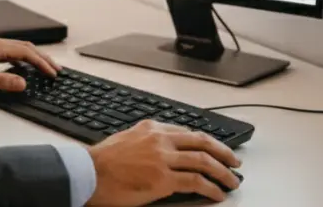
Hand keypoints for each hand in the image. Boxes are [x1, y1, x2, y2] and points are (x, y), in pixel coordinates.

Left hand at [0, 37, 60, 91]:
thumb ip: (3, 81)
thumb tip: (23, 83)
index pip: (26, 53)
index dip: (41, 63)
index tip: (52, 72)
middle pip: (27, 48)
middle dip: (43, 58)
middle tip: (56, 69)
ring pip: (21, 49)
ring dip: (36, 57)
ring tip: (47, 67)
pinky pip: (14, 53)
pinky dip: (25, 59)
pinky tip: (28, 67)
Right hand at [87, 120, 240, 205]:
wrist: (88, 172)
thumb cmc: (102, 161)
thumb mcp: (126, 139)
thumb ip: (147, 141)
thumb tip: (164, 152)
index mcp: (151, 127)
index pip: (187, 132)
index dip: (205, 142)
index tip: (214, 148)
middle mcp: (160, 139)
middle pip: (201, 141)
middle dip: (223, 151)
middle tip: (234, 161)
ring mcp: (163, 158)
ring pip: (203, 161)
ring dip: (222, 172)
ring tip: (231, 181)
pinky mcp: (162, 179)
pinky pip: (195, 182)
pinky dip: (210, 188)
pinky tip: (217, 194)